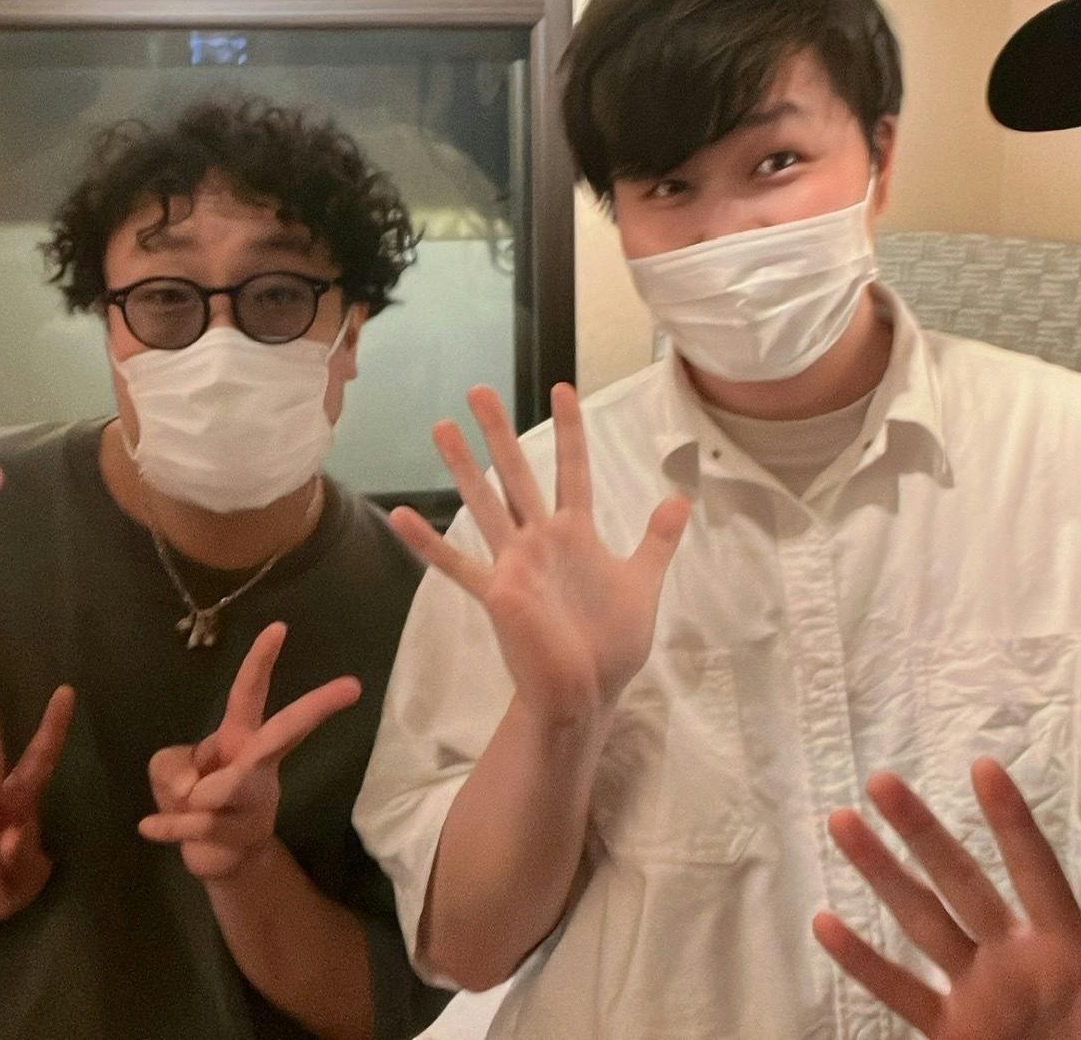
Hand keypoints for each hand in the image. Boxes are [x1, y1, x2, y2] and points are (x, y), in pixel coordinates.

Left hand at [140, 621, 360, 880]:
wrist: (218, 857)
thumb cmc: (195, 797)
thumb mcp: (168, 768)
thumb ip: (171, 763)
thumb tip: (195, 787)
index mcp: (242, 737)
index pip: (251, 692)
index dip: (260, 660)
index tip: (279, 627)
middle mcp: (259, 763)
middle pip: (287, 730)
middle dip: (317, 707)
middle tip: (353, 684)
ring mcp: (258, 800)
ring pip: (221, 788)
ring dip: (189, 798)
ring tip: (186, 805)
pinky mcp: (245, 833)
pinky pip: (196, 821)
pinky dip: (167, 825)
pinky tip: (151, 827)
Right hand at [389, 383, 688, 727]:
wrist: (588, 693)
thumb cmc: (611, 644)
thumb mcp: (642, 585)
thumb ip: (656, 541)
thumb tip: (680, 498)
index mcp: (575, 533)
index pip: (573, 470)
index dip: (570, 431)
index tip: (564, 388)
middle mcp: (540, 540)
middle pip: (520, 474)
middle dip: (500, 432)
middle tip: (478, 388)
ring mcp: (515, 564)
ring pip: (486, 504)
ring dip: (464, 467)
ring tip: (441, 427)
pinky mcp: (498, 592)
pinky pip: (457, 564)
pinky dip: (428, 542)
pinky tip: (400, 514)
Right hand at [812, 760, 1080, 1039]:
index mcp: (1069, 947)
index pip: (1036, 870)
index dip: (1011, 822)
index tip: (983, 767)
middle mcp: (1015, 959)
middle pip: (960, 882)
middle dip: (922, 832)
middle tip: (883, 780)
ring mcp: (981, 995)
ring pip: (922, 923)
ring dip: (883, 876)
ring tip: (844, 824)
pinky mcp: (956, 1034)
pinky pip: (903, 995)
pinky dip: (865, 963)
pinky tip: (827, 923)